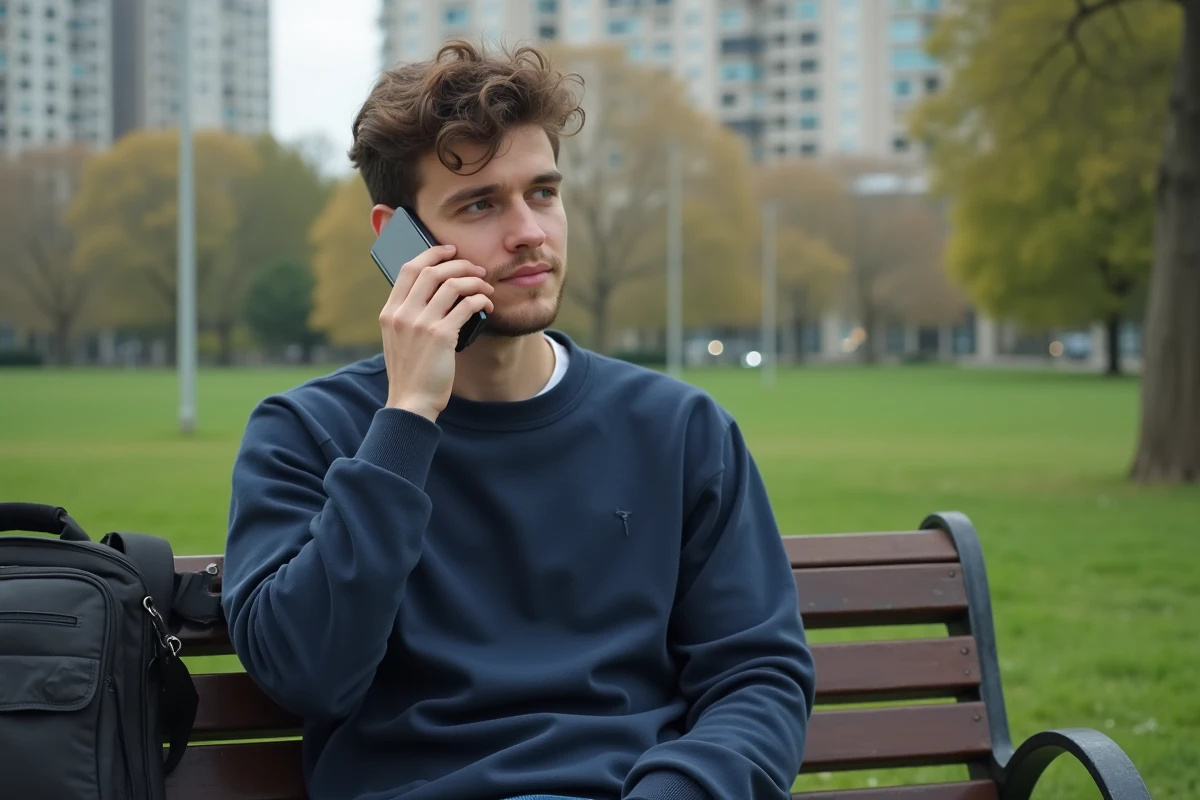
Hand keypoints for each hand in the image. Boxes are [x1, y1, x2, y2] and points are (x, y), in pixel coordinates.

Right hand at [379, 243, 494, 421]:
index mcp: (390, 312)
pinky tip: (487, 306)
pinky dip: (480, 300)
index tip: (450, 251)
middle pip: (432, 271)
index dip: (431, 254)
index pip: (408, 269)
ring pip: (452, 285)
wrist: (411, 402)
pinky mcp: (441, 336)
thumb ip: (408, 315)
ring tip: (486, 288)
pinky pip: (466, 306)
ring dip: (474, 281)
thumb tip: (434, 292)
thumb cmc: (410, 372)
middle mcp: (402, 314)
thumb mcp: (398, 339)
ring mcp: (420, 324)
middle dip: (459, 264)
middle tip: (476, 269)